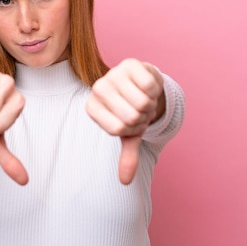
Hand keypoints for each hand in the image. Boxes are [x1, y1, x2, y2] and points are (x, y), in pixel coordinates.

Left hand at [86, 59, 164, 184]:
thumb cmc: (130, 109)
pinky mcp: (130, 63)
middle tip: (139, 109)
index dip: (132, 129)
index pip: (118, 129)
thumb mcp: (129, 133)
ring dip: (150, 104)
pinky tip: (147, 86)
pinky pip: (149, 86)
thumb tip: (125, 182)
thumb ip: (127, 156)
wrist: (141, 83)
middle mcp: (97, 89)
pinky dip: (155, 90)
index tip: (131, 122)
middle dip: (143, 117)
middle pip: (131, 116)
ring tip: (143, 99)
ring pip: (142, 102)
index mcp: (91, 107)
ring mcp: (112, 74)